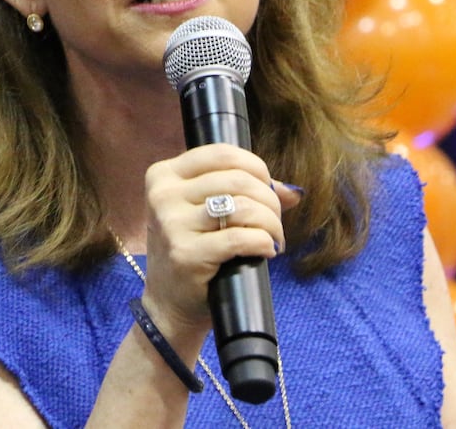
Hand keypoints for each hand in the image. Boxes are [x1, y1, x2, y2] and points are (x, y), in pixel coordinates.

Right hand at [139, 144, 301, 337]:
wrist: (169, 303)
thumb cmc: (192, 251)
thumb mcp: (205, 213)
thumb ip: (243, 193)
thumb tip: (292, 191)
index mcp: (164, 175)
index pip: (221, 153)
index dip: (256, 167)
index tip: (267, 189)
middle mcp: (163, 195)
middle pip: (237, 180)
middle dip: (269, 200)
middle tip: (275, 221)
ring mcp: (171, 225)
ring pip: (243, 207)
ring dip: (271, 223)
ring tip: (274, 238)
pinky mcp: (186, 254)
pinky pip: (240, 238)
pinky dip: (263, 242)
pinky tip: (267, 250)